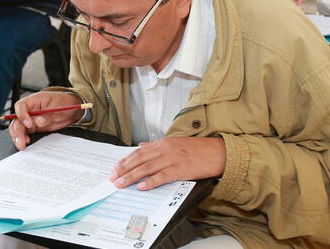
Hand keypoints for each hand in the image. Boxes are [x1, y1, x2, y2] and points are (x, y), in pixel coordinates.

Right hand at [8, 91, 84, 149]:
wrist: (71, 110)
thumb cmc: (64, 103)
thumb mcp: (58, 106)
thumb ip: (47, 114)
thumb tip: (38, 122)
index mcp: (33, 100)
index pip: (21, 106)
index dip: (22, 115)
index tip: (29, 124)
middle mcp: (29, 110)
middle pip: (17, 119)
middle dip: (18, 131)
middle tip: (22, 141)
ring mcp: (30, 119)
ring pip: (17, 128)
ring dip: (18, 137)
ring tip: (22, 145)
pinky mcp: (34, 127)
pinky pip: (24, 133)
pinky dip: (23, 139)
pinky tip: (26, 143)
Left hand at [110, 137, 225, 190]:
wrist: (217, 152)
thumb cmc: (198, 149)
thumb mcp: (175, 142)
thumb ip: (157, 145)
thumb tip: (142, 145)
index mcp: (163, 143)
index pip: (139, 152)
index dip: (125, 161)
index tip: (115, 168)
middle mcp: (165, 149)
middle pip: (139, 160)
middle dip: (124, 169)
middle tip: (113, 178)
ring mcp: (172, 159)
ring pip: (147, 168)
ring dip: (131, 177)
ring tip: (121, 184)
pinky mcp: (180, 170)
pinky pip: (162, 177)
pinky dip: (150, 182)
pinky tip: (141, 187)